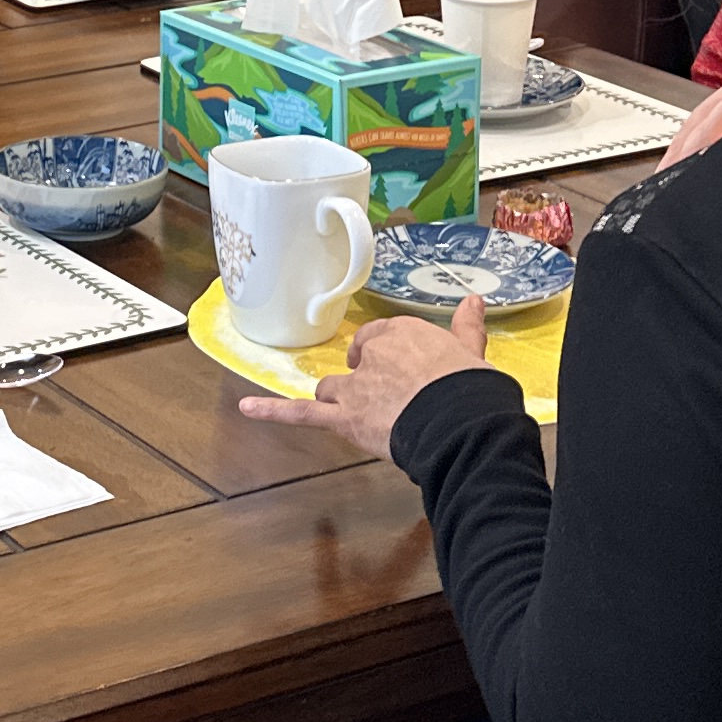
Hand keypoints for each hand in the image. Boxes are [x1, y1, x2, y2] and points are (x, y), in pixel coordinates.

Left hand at [238, 295, 491, 454]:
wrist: (461, 421)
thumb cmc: (471, 387)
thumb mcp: (470, 351)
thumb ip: (465, 328)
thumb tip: (474, 300)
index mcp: (399, 333)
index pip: (378, 338)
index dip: (382, 355)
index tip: (395, 366)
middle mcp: (371, 356)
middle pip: (353, 366)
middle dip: (361, 379)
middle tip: (384, 396)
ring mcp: (353, 389)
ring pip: (330, 390)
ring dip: (337, 399)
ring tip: (355, 414)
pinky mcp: (343, 419)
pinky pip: (300, 414)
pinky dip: (272, 411)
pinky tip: (246, 409)